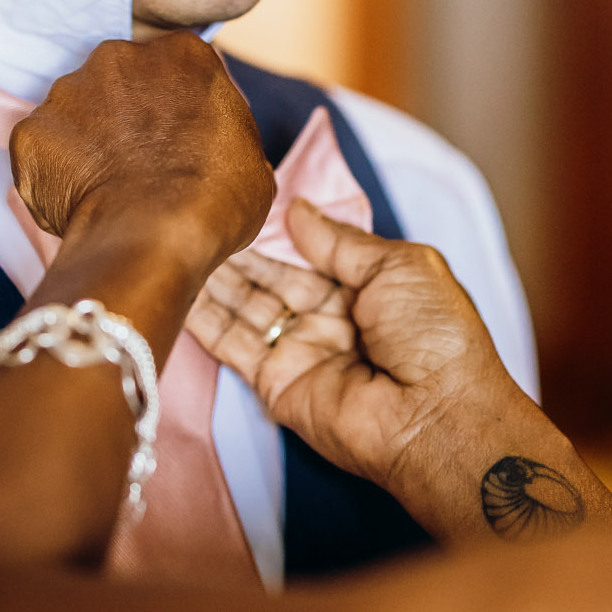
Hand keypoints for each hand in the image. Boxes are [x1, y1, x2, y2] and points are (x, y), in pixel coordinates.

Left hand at [10, 33, 273, 272]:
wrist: (150, 239)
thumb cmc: (214, 201)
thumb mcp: (251, 157)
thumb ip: (221, 128)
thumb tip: (208, 139)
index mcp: (182, 54)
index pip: (178, 68)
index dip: (178, 105)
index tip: (179, 136)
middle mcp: (119, 57)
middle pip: (121, 79)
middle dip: (127, 113)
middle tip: (142, 162)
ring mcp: (67, 92)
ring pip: (76, 110)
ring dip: (88, 140)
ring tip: (108, 188)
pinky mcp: (30, 131)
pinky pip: (43, 150)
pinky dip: (55, 172)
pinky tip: (78, 202)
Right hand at [190, 198, 611, 544]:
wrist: (436, 415)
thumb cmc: (434, 334)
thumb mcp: (399, 265)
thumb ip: (341, 240)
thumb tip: (297, 208)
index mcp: (367, 285)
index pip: (309, 250)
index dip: (277, 226)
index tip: (239, 196)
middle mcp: (329, 315)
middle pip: (272, 274)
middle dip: (238, 247)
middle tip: (197, 213)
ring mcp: (300, 349)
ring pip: (245, 305)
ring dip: (214, 276)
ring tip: (177, 238)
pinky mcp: (274, 382)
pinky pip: (232, 345)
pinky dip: (203, 318)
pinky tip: (176, 285)